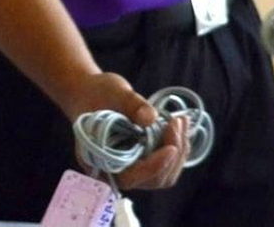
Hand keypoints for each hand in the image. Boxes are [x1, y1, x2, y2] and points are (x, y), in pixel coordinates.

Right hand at [59, 72, 190, 191]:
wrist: (91, 93)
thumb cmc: (96, 94)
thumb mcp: (113, 93)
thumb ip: (131, 104)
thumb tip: (150, 118)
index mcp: (101, 162)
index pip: (131, 177)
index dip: (154, 166)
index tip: (171, 147)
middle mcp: (117, 171)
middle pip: (154, 179)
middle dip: (172, 154)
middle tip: (178, 122)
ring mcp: (132, 166)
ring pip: (165, 174)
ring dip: (179, 149)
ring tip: (182, 120)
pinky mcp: (144, 158)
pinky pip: (167, 162)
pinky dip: (177, 144)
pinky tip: (180, 123)